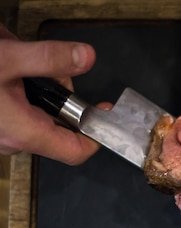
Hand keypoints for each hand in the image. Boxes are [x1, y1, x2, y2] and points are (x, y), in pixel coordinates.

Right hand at [0, 23, 99, 163]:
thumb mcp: (6, 58)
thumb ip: (48, 58)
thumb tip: (86, 57)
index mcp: (22, 132)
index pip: (75, 152)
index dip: (96, 136)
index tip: (105, 113)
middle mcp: (12, 140)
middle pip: (59, 129)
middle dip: (64, 99)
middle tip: (51, 68)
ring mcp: (0, 135)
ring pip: (39, 118)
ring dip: (42, 90)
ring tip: (21, 62)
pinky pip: (20, 113)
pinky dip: (24, 91)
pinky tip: (10, 71)